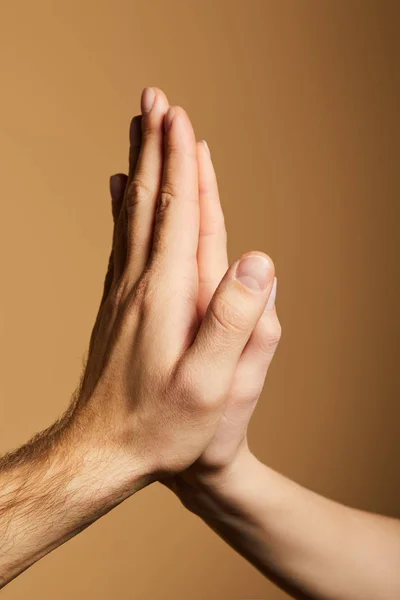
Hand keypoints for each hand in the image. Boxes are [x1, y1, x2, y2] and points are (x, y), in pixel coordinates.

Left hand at [108, 88, 280, 507]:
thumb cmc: (163, 425)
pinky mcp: (116, 306)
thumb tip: (259, 261)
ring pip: (130, 216)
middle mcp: (139, 284)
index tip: (180, 118)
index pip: (178, 214)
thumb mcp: (211, 386)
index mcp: (167, 296)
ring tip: (139, 132)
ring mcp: (122, 293)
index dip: (182, 164)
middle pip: (148, 202)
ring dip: (138, 169)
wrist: (103, 451)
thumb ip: (236, 323)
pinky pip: (120, 243)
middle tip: (154, 101)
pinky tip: (118, 193)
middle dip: (155, 149)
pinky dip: (122, 208)